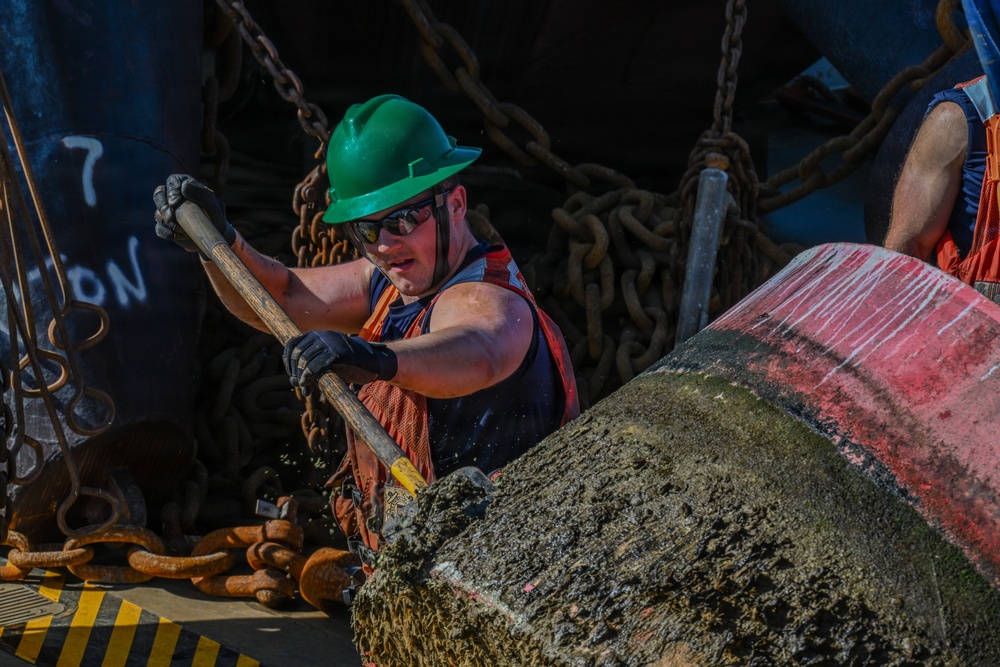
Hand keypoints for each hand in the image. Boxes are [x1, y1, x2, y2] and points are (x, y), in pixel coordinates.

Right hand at [152, 174, 235, 255]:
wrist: (215, 235)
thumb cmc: (215, 216)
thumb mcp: (213, 205)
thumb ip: (201, 194)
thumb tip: (183, 187)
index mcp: (184, 185)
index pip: (172, 181)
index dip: (171, 191)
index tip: (176, 202)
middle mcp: (173, 196)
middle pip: (158, 195)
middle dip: (163, 206)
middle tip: (171, 217)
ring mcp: (168, 211)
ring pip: (158, 213)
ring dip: (169, 223)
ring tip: (184, 230)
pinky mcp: (166, 226)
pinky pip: (160, 229)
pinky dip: (169, 234)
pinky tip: (182, 236)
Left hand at [283, 330, 397, 388]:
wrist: (373, 363)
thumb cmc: (350, 364)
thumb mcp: (328, 360)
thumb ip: (312, 365)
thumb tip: (293, 380)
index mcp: (318, 334)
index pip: (293, 344)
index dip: (288, 360)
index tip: (291, 374)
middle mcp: (322, 335)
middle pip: (297, 353)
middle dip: (295, 372)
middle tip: (299, 385)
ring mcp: (331, 343)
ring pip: (304, 360)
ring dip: (301, 377)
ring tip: (305, 389)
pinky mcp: (338, 354)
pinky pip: (315, 365)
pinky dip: (308, 376)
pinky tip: (306, 384)